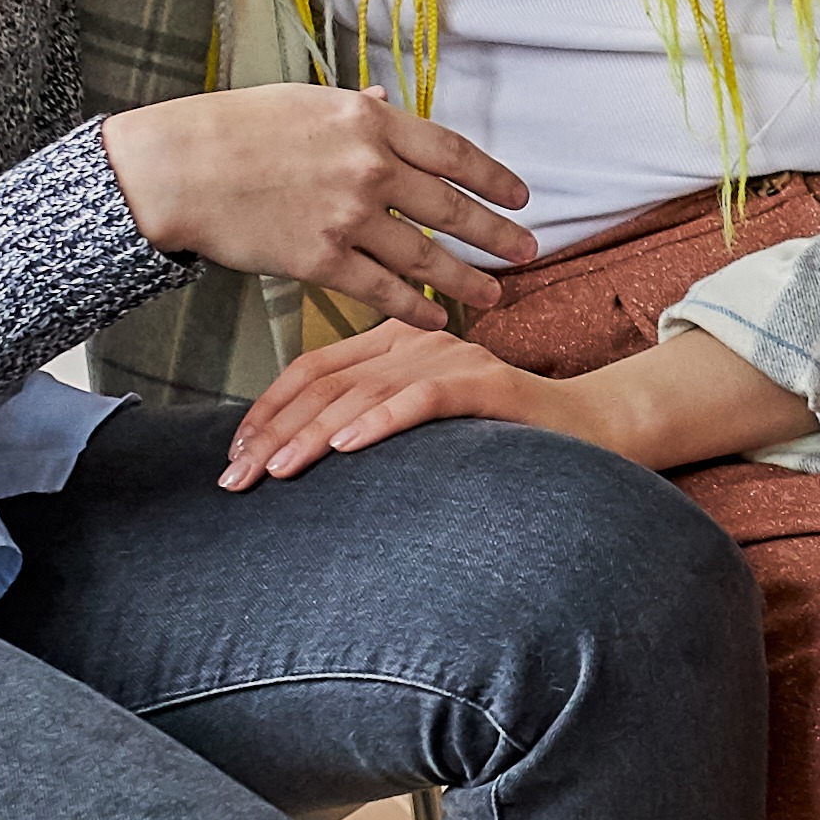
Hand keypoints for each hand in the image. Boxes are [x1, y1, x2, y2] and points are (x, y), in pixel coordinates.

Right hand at [102, 86, 536, 326]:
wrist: (178, 168)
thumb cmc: (234, 128)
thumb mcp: (304, 101)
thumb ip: (353, 109)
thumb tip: (385, 99)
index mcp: (369, 121)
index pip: (454, 152)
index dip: (494, 179)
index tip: (521, 198)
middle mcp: (370, 167)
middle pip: (453, 207)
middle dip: (497, 234)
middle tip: (529, 252)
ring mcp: (348, 216)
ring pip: (426, 255)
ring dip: (467, 279)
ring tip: (494, 295)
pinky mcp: (320, 260)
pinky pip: (382, 290)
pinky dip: (414, 306)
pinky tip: (435, 317)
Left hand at [225, 321, 599, 484]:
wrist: (587, 429)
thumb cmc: (496, 433)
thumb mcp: (420, 421)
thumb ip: (371, 420)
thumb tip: (296, 458)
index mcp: (394, 342)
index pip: (312, 370)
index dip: (266, 410)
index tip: (233, 455)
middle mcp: (417, 341)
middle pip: (326, 383)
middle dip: (274, 432)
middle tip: (236, 478)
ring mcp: (452, 358)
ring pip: (363, 393)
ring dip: (313, 435)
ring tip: (276, 471)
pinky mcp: (486, 383)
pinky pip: (423, 399)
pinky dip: (382, 421)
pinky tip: (348, 445)